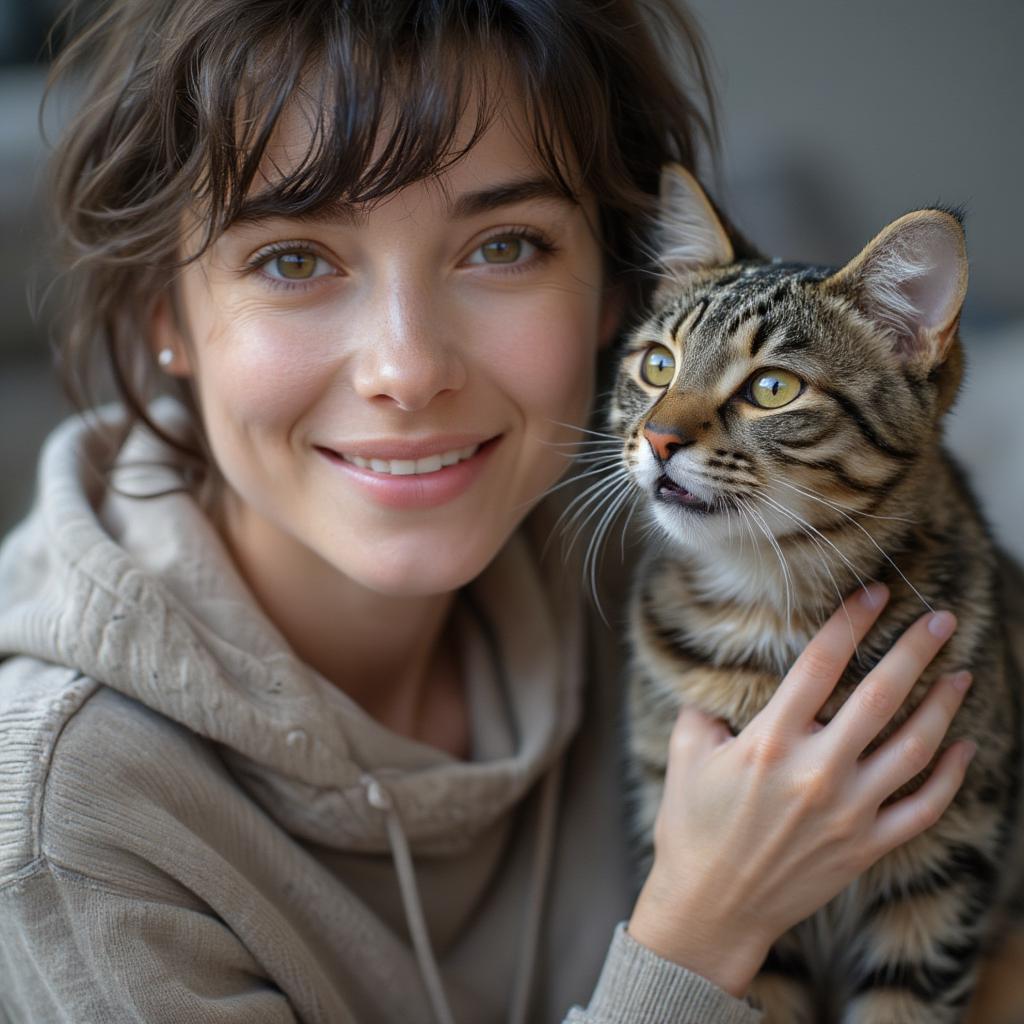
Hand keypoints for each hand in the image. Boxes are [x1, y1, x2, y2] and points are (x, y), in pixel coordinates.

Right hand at [627, 583, 975, 997]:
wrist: (712, 908)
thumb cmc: (693, 828)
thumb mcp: (685, 757)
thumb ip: (705, 713)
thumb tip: (721, 693)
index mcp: (769, 741)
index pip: (819, 664)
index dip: (850, 622)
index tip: (875, 593)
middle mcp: (816, 771)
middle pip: (880, 696)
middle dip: (916, 651)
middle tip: (942, 619)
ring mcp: (848, 811)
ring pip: (913, 748)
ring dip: (943, 706)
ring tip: (961, 674)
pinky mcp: (865, 847)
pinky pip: (923, 807)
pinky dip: (949, 775)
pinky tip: (962, 747)